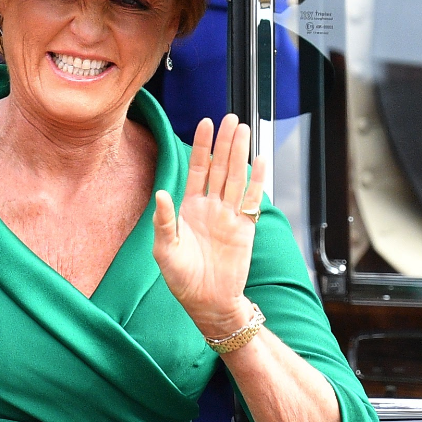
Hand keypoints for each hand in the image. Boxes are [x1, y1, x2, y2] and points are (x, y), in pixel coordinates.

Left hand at [153, 114, 266, 337]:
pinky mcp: (245, 228)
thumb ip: (164, 221)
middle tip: (231, 118)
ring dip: (240, 154)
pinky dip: (258, 181)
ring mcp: (229, 216)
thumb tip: (160, 194)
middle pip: (220, 167)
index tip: (205, 123)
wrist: (207, 302)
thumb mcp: (165, 250)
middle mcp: (211, 207)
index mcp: (189, 208)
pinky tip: (261, 161)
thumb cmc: (182, 279)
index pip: (198, 169)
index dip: (202, 146)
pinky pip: (252, 200)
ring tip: (245, 130)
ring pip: (236, 178)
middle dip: (225, 142)